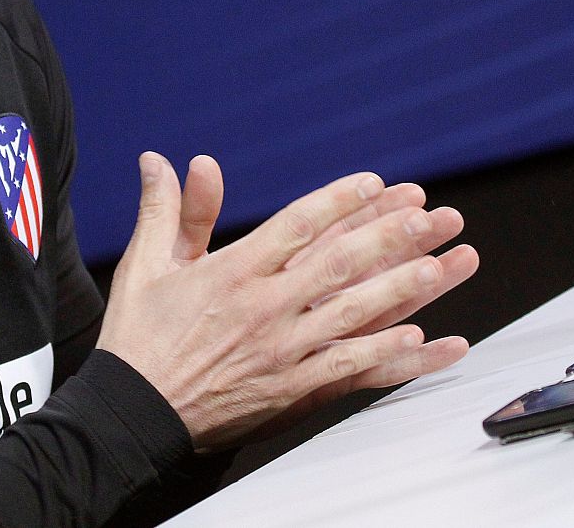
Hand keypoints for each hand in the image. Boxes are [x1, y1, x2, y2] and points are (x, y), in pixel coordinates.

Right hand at [97, 152, 477, 450]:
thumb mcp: (147, 265)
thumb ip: (165, 209)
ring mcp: (280, 351)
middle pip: (337, 264)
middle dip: (387, 237)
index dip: (339, 200)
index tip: (372, 182)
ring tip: (440, 266)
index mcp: (232, 272)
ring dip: (400, 287)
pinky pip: (346, 368)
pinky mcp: (288, 388)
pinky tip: (418, 337)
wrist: (134, 412)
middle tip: (427, 216)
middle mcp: (263, 308)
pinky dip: (384, 352)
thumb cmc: (139, 337)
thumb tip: (162, 160)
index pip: (297, 226)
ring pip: (352, 313)